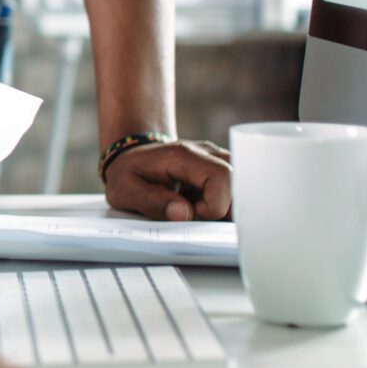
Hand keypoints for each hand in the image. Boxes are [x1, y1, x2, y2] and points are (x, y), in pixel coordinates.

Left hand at [105, 138, 231, 220]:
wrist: (131, 157)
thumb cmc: (127, 173)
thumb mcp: (126, 190)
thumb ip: (153, 202)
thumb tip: (184, 214)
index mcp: (183, 156)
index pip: (221, 177)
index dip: (215, 205)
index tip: (193, 215)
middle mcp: (206, 153)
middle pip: (238, 181)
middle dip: (224, 209)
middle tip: (195, 214)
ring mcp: (216, 159)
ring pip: (241, 186)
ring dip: (224, 206)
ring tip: (196, 208)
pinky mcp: (219, 168)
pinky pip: (234, 189)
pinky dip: (222, 204)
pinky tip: (200, 204)